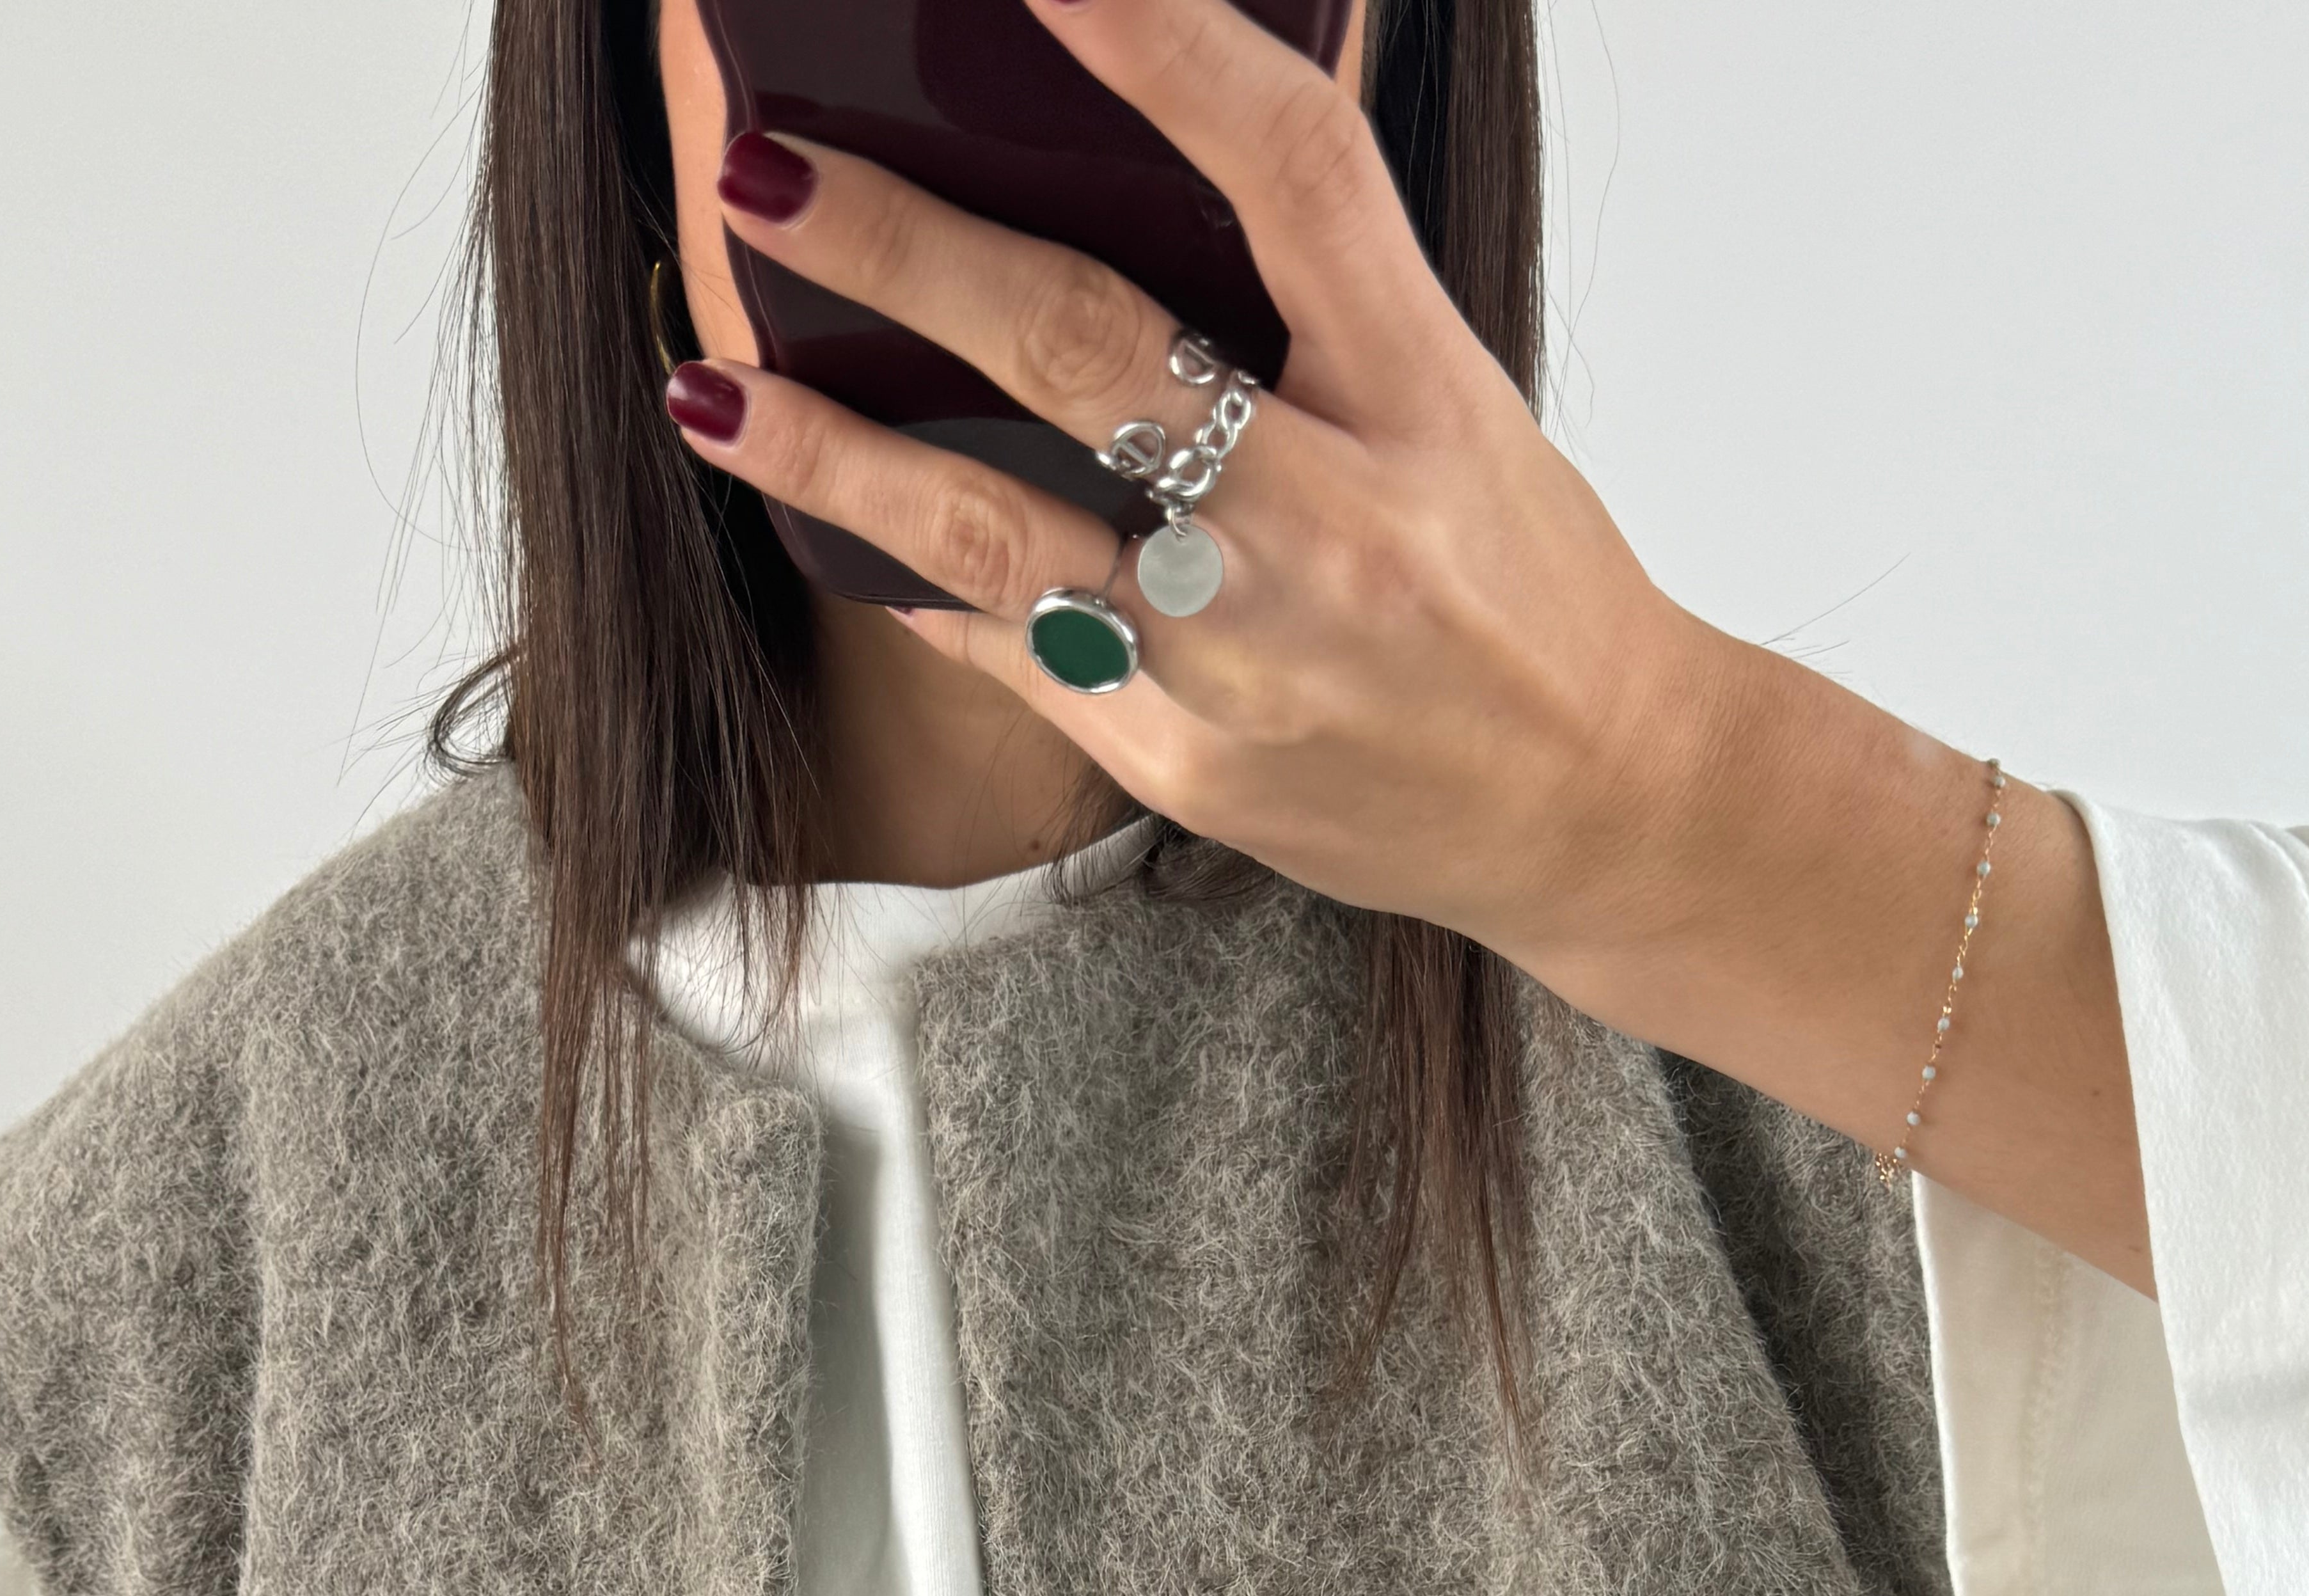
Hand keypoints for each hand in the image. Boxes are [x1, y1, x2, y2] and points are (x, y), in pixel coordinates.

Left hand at [670, 0, 2148, 1286]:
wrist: (1601, 806)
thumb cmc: (1518, 583)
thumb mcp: (1457, 396)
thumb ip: (1317, 279)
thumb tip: (1170, 120)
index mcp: (1423, 393)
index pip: (1289, 171)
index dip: (1160, 46)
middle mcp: (1333, 528)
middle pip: (1090, 351)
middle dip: (908, 254)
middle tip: (768, 178)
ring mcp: (1249, 666)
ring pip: (1001, 534)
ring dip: (835, 455)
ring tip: (707, 386)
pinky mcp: (1189, 772)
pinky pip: (1014, 657)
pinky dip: (911, 584)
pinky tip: (822, 522)